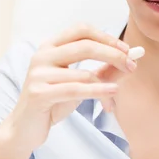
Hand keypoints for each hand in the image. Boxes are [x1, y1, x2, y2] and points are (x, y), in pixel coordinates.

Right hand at [0, 23, 135, 152]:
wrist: (26, 128)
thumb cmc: (53, 102)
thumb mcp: (80, 84)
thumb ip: (103, 72)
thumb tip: (132, 61)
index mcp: (50, 47)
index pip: (82, 30)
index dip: (106, 37)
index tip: (126, 50)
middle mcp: (42, 56)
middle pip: (85, 46)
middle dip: (113, 54)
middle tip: (131, 65)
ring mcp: (38, 74)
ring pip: (83, 73)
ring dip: (106, 84)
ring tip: (116, 93)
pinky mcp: (39, 93)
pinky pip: (75, 90)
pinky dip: (97, 92)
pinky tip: (112, 93)